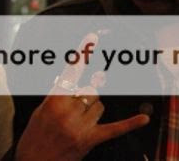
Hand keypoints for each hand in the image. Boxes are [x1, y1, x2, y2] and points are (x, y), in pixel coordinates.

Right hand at [16, 34, 149, 160]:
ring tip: (78, 123)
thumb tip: (75, 78)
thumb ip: (58, 94)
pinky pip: (114, 129)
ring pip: (100, 105)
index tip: (92, 38)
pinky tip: (144, 119)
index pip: (70, 72)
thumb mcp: (40, 111)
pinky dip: (130, 124)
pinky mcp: (89, 140)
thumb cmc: (35, 138)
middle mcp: (67, 111)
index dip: (82, 54)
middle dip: (86, 96)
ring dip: (93, 110)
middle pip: (90, 90)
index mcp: (53, 101)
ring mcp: (79, 126)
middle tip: (75, 109)